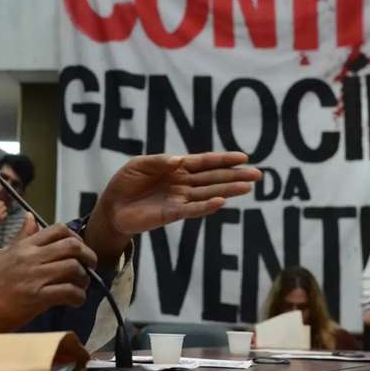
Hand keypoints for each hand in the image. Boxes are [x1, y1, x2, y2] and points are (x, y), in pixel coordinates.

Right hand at [0, 213, 97, 331]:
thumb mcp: (3, 253)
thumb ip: (21, 237)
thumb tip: (31, 217)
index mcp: (24, 246)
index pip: (58, 229)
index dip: (76, 238)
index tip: (79, 250)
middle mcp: (31, 257)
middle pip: (72, 246)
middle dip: (88, 256)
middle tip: (90, 267)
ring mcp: (34, 277)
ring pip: (74, 268)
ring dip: (84, 279)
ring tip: (81, 286)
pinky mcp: (35, 298)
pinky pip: (68, 292)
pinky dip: (78, 296)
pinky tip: (75, 300)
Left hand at [85, 152, 261, 264]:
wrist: (112, 208)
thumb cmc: (124, 183)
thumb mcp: (138, 165)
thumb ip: (158, 161)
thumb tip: (179, 160)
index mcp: (176, 168)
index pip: (204, 162)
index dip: (223, 159)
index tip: (243, 156)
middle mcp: (182, 183)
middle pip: (213, 178)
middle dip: (235, 175)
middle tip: (257, 174)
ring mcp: (179, 199)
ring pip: (208, 193)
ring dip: (228, 190)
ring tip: (248, 187)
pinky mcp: (172, 214)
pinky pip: (192, 209)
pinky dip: (206, 206)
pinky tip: (221, 202)